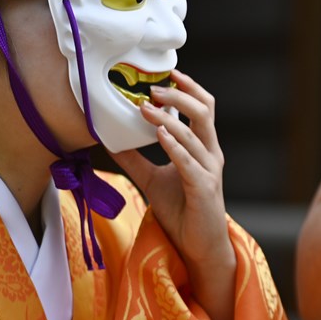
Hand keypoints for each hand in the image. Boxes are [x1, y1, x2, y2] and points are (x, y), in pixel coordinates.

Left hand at [109, 69, 231, 269]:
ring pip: (193, 134)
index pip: (203, 108)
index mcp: (204, 147)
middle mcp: (210, 154)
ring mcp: (209, 170)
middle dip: (180, 95)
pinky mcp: (204, 188)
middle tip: (153, 88)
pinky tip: (159, 134)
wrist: (197, 246)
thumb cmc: (182, 211)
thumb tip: (109, 140)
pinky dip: (174, 145)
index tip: (168, 72)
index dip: (189, 88)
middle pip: (204, 112)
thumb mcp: (152, 180)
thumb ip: (135, 159)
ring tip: (145, 107)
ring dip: (167, 118)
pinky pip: (189, 162)